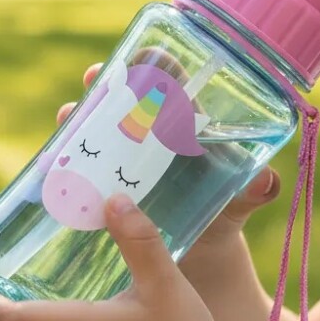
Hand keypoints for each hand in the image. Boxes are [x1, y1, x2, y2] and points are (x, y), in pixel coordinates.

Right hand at [57, 64, 281, 261]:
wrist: (201, 263)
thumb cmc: (224, 217)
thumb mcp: (239, 202)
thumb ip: (254, 192)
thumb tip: (265, 181)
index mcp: (183, 125)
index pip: (167, 83)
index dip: (152, 65)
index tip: (139, 57)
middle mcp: (149, 136)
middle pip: (123, 98)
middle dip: (106, 85)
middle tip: (94, 81)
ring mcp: (123, 160)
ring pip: (96, 127)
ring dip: (79, 118)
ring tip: (67, 119)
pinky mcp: (103, 187)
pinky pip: (82, 165)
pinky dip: (66, 159)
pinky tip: (54, 162)